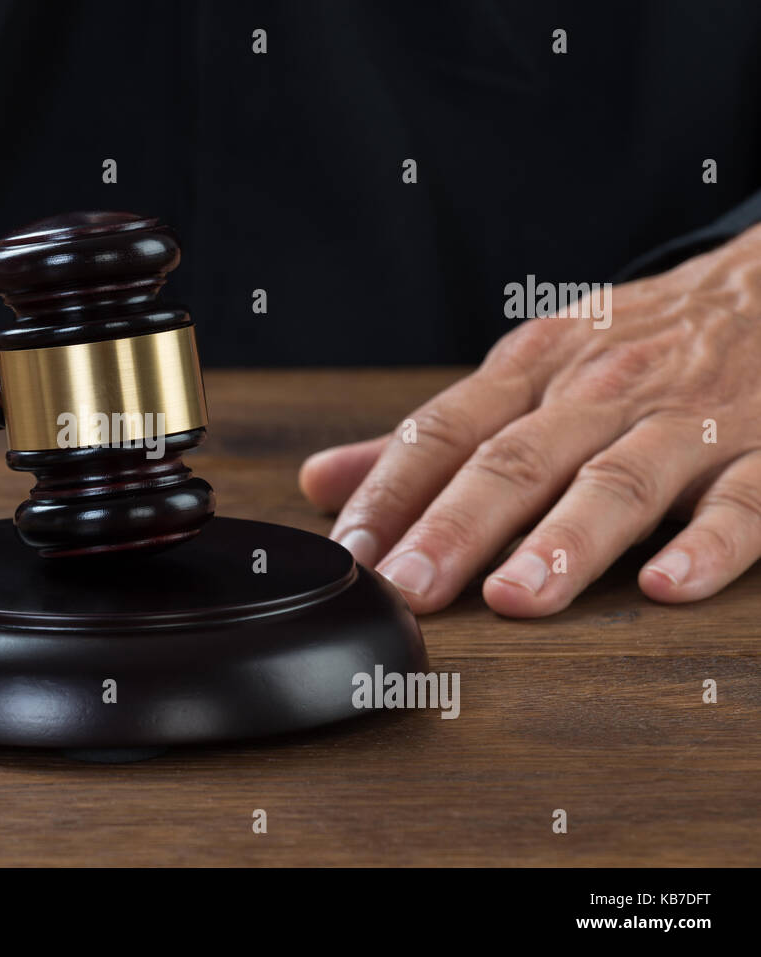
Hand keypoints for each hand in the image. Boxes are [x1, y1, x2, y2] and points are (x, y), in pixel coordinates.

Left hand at [300, 221, 760, 615]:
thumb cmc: (637, 343)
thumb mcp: (529, 369)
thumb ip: (431, 437)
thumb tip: (321, 482)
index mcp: (531, 372)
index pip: (443, 432)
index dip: (391, 492)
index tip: (351, 554)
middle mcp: (596, 394)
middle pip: (515, 461)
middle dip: (456, 526)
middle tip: (410, 587)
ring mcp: (683, 422)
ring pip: (617, 481)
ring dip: (564, 540)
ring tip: (517, 595)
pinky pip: (742, 501)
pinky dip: (708, 543)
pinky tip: (667, 585)